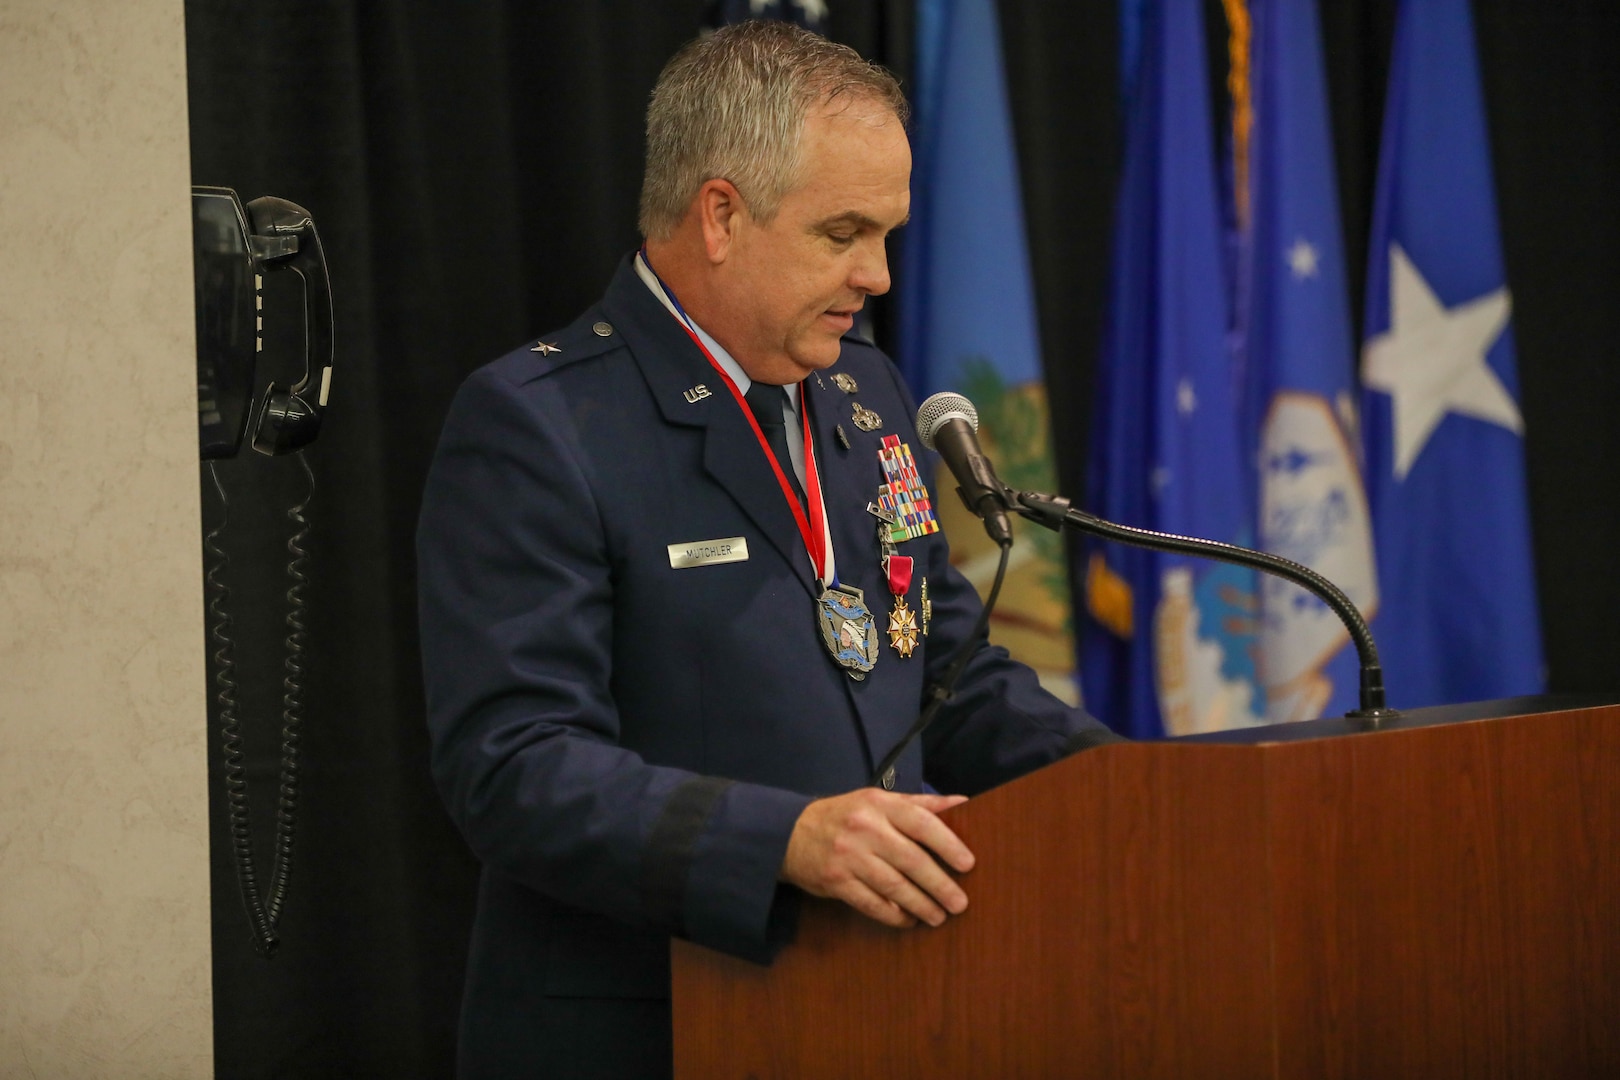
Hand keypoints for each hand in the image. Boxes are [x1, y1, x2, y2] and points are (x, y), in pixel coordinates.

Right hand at [780, 789, 974, 928]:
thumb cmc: (846, 816)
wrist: (791, 833)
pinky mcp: (836, 881)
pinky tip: (907, 920)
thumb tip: (964, 803)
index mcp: (880, 805)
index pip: (921, 823)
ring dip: (920, 905)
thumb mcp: (879, 801)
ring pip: (893, 886)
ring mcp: (849, 856)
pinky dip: (892, 914)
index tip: (968, 864)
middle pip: (911, 860)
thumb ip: (920, 804)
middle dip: (939, 884)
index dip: (948, 844)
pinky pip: (871, 903)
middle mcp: (865, 829)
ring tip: (938, 917)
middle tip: (960, 903)